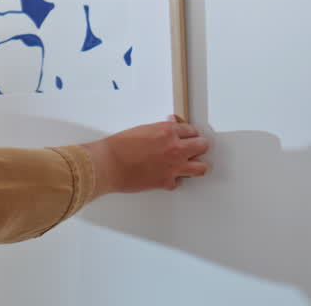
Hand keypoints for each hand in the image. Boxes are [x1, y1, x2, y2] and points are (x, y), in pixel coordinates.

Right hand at [83, 115, 210, 194]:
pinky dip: (175, 179)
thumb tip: (168, 128)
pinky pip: (179, 181)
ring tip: (190, 164)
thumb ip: (159, 130)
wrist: (108, 164)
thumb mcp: (141, 129)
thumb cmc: (118, 147)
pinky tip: (169, 175)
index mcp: (167, 131)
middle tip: (194, 147)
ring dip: (196, 164)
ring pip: (201, 167)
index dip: (188, 133)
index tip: (187, 135)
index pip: (191, 130)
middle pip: (202, 146)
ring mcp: (173, 166)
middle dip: (199, 146)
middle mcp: (175, 148)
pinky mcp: (167, 181)